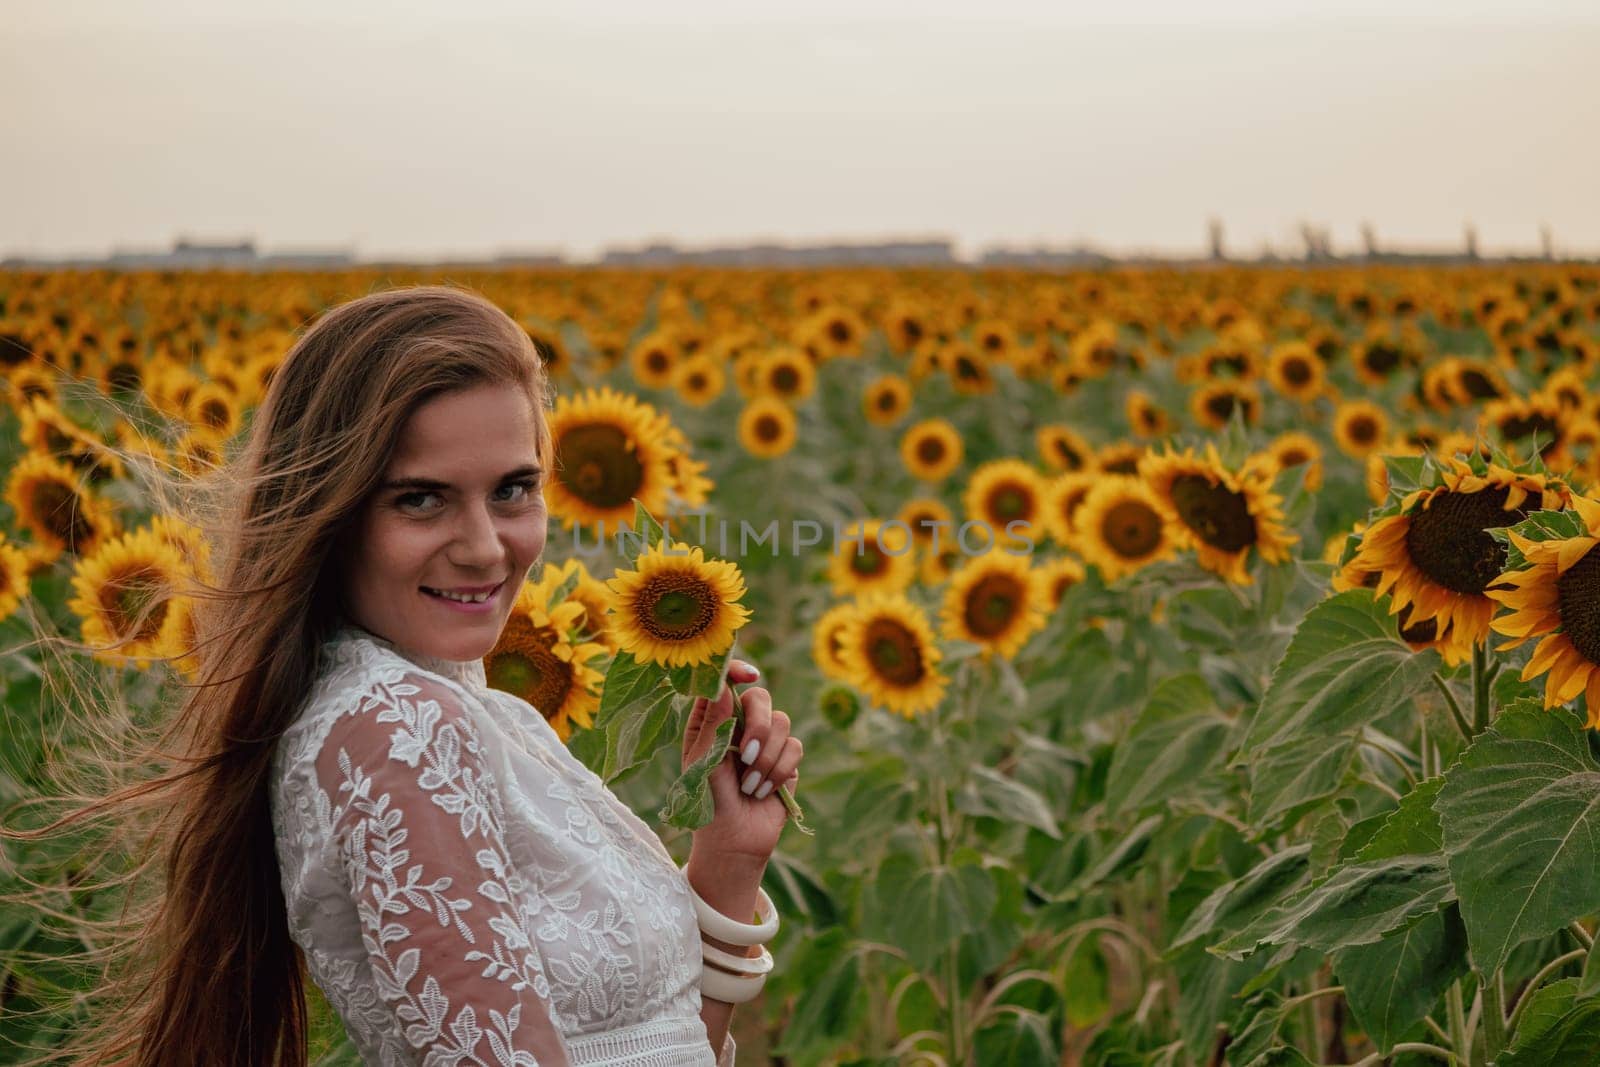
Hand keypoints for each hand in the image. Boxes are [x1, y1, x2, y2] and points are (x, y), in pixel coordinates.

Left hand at [681, 659, 803, 863]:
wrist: (733, 841)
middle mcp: (738, 725)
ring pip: (781, 722)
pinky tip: (763, 791)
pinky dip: (779, 771)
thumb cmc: (708, 802)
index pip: (725, 683)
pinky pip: (794, 747)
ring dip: (766, 758)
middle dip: (757, 727)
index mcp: (711, 721)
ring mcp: (765, 741)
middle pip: (760, 697)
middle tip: (746, 755)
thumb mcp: (703, 762)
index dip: (737, 671)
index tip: (749, 676)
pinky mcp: (786, 759)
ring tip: (749, 786)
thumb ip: (714, 724)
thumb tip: (725, 687)